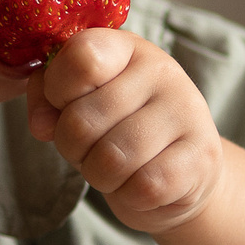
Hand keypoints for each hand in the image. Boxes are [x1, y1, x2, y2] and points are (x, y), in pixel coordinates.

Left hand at [26, 30, 223, 233]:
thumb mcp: (79, 104)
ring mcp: (187, 111)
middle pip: (82, 120)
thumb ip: (48, 99)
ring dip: (99, 176)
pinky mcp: (203, 156)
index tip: (66, 104)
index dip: (57, 90)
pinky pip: (144, 187)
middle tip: (90, 149)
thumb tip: (41, 124)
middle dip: (73, 148)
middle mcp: (162, 71)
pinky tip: (138, 184)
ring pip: (111, 159)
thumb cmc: (119, 130)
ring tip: (114, 168)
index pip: (82, 56)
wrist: (180, 171)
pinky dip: (129, 195)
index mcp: (126, 48)